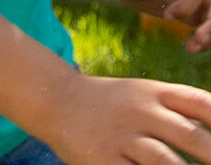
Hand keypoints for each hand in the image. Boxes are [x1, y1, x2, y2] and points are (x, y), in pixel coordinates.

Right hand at [47, 72, 210, 164]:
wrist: (55, 99)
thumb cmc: (112, 103)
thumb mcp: (143, 95)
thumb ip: (180, 112)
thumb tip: (210, 130)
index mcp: (154, 93)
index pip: (200, 102)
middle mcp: (140, 111)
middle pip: (189, 135)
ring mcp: (121, 136)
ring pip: (165, 161)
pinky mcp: (103, 159)